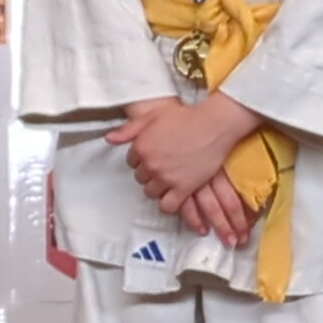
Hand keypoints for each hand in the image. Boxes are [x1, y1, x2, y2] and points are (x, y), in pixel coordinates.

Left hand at [112, 91, 261, 232]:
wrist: (213, 125)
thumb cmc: (185, 117)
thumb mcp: (153, 116)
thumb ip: (129, 129)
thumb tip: (109, 139)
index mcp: (141, 146)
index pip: (131, 162)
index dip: (142, 159)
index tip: (154, 156)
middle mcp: (151, 164)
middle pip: (140, 178)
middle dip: (149, 173)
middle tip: (164, 166)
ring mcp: (166, 177)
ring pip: (151, 192)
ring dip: (158, 187)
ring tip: (169, 179)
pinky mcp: (183, 188)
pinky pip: (167, 205)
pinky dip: (169, 203)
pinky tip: (174, 195)